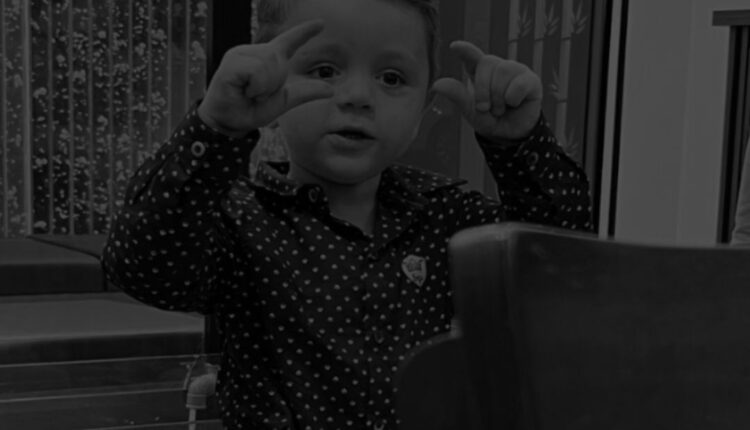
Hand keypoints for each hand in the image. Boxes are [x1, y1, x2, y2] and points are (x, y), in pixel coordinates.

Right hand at [198, 20, 332, 136]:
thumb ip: (305, 93)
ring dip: (265, 86)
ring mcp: (239, 55)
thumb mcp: (283, 102)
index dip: (305, 32)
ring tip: (250, 93)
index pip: (289, 41)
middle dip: (274, 82)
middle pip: (278, 57)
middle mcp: (253, 52)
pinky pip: (256, 72)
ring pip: (268, 64)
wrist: (229, 124)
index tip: (321, 24)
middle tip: (258, 94)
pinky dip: (257, 87)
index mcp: (267, 59)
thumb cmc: (251, 110)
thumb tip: (331, 90)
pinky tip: (244, 92)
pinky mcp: (230, 64)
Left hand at [432, 41, 542, 141]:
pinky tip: (515, 103)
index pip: (472, 56)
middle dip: (482, 90)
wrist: (511, 135)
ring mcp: (515, 71)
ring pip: (503, 71)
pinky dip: (513, 98)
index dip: (465, 50)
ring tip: (500, 108)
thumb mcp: (471, 111)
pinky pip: (519, 83)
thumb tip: (436, 85)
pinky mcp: (530, 80)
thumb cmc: (490, 120)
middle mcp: (498, 67)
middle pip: (486, 63)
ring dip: (498, 97)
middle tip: (486, 108)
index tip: (455, 46)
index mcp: (480, 72)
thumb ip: (457, 96)